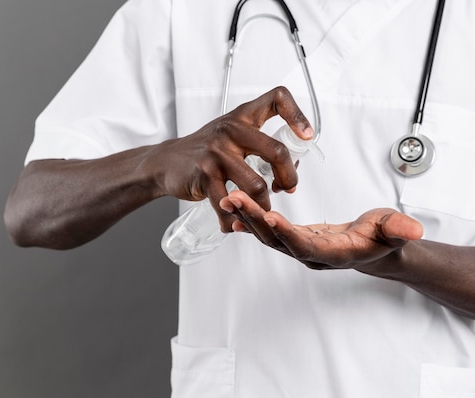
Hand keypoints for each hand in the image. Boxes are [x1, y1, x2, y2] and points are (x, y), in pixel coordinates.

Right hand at [151, 86, 312, 230]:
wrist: (167, 162)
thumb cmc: (208, 149)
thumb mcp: (233, 133)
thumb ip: (262, 143)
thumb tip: (293, 166)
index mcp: (243, 116)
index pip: (277, 99)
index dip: (297, 114)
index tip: (306, 136)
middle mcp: (231, 129)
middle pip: (276, 152)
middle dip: (289, 176)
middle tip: (288, 187)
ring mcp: (216, 152)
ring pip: (257, 186)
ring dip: (264, 204)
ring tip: (262, 208)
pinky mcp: (205, 175)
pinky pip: (232, 204)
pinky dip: (236, 219)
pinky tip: (236, 221)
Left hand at [219, 190, 423, 270]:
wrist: (376, 249)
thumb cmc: (384, 238)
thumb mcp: (395, 229)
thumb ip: (401, 229)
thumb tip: (415, 230)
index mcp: (335, 253)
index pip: (307, 246)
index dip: (289, 234)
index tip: (271, 217)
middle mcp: (313, 255)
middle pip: (279, 241)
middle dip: (256, 221)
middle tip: (234, 200)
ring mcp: (302, 249)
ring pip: (269, 236)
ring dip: (248, 218)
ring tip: (227, 199)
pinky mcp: (296, 240)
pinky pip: (270, 232)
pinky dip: (252, 221)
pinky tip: (234, 211)